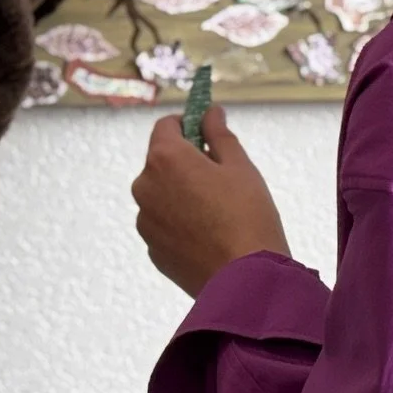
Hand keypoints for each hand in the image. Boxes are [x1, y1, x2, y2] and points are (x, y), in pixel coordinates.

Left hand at [131, 105, 290, 296]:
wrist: (246, 281)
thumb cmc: (247, 215)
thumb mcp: (240, 166)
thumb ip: (219, 133)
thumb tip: (210, 112)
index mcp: (164, 158)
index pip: (166, 126)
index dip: (187, 125)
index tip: (207, 134)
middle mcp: (144, 186)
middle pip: (161, 161)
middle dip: (185, 162)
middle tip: (221, 178)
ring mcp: (145, 221)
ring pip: (162, 194)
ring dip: (181, 194)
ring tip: (217, 212)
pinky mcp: (152, 249)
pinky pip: (164, 224)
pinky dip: (180, 222)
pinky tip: (209, 235)